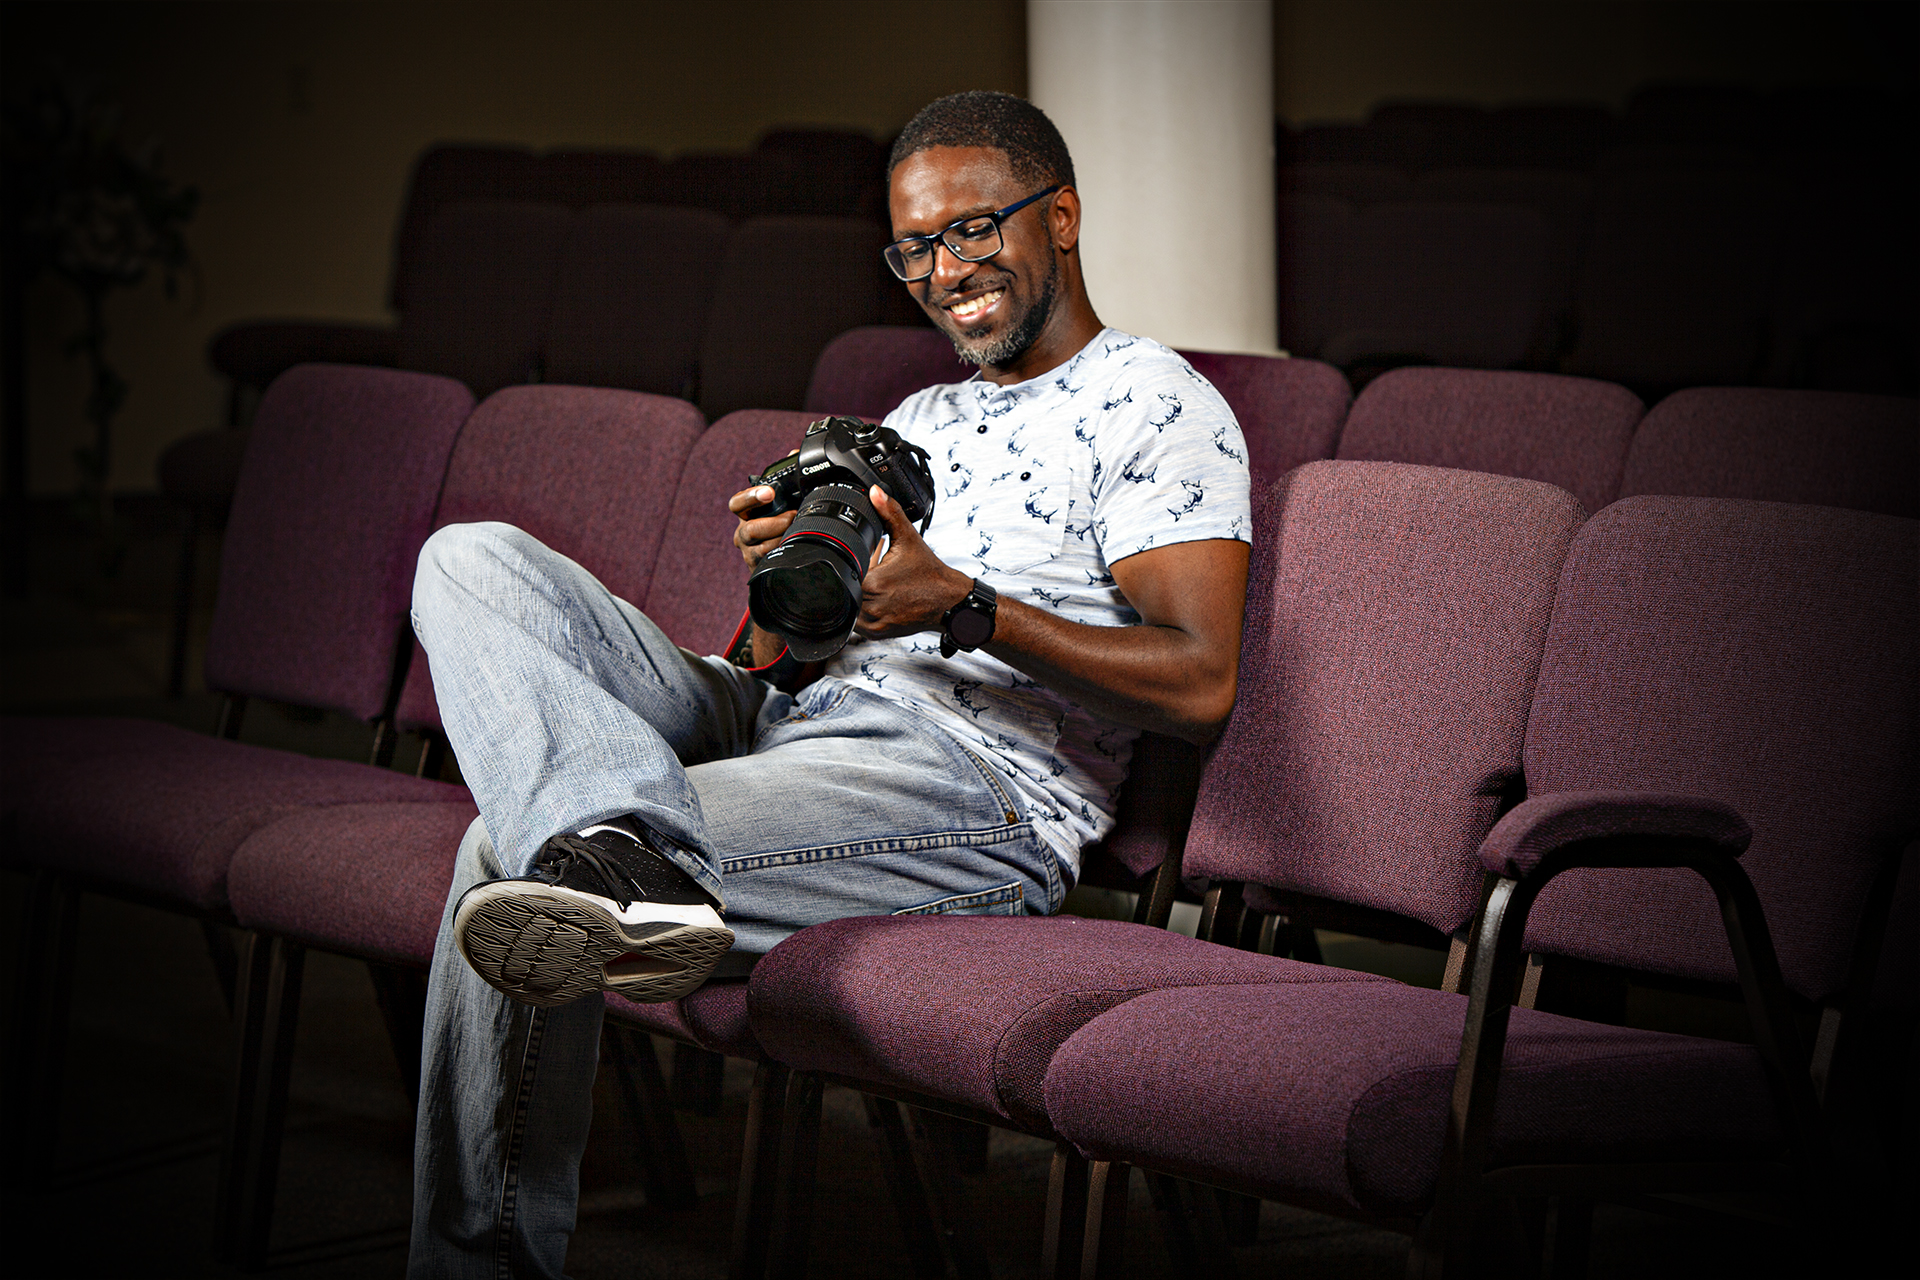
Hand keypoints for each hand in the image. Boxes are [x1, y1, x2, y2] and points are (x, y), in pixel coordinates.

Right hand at [729, 482, 796, 569]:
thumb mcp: (785, 505)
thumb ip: (786, 495)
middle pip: (750, 530)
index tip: (769, 492)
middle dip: (776, 523)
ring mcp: (748, 552)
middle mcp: (742, 533)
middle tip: (792, 517)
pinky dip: (783, 554)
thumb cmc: (788, 524)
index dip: (751, 497)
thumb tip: (804, 482)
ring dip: (782, 539)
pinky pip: (769, 563)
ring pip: (761, 548)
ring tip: (795, 534)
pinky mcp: (756, 569)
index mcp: (745, 514)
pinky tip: (791, 547)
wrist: (789, 553)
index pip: (737, 504)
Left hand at [855, 486, 972, 639]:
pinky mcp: (877, 633)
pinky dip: (864, 608)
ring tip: (876, 582)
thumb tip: (875, 492)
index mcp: (873, 584)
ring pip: (849, 606)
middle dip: (854, 577)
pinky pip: (858, 621)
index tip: (861, 558)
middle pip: (845, 589)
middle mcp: (871, 606)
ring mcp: (874, 623)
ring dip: (857, 594)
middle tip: (873, 569)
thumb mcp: (909, 538)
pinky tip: (880, 596)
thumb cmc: (930, 574)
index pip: (844, 572)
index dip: (849, 563)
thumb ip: (890, 512)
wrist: (949, 602)